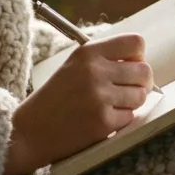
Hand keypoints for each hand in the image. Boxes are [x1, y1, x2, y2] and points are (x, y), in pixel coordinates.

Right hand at [3, 33, 153, 174]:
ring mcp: (99, 97)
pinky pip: (130, 117)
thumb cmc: (54, 99)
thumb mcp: (73, 66)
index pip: (135, 43)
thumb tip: (141, 63)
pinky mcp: (103, 122)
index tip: (130, 67)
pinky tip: (101, 120)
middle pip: (144, 71)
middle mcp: (95, 71)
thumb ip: (104, 59)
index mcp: (88, 53)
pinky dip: (120, 120)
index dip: (138, 56)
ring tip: (112, 106)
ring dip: (131, 103)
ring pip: (141, 95)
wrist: (29, 132)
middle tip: (127, 91)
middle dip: (141, 83)